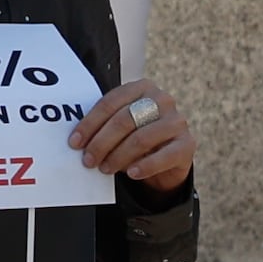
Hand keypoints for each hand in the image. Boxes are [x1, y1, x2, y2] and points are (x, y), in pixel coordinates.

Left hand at [71, 79, 194, 191]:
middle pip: (124, 120)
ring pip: (141, 138)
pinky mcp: (187, 144)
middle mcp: (162, 100)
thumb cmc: (136, 136)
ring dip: (118, 156)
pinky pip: (164, 156)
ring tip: (104, 168)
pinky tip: (131, 173)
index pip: (110, 103)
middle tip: (88, 160)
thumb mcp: (120, 126)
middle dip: (101, 142)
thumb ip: (103, 125)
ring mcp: (177, 121)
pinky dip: (145, 166)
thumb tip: (77, 141)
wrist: (167, 157)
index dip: (89, 123)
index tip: (74, 142)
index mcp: (141, 88)